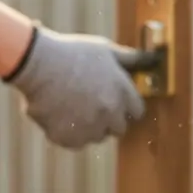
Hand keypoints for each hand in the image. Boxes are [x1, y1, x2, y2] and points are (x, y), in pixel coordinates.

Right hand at [7, 28, 145, 149]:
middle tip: (89, 104)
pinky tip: (58, 114)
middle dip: (108, 119)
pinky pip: (73, 142)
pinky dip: (67, 133)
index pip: (137, 112)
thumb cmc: (72, 53)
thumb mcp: (105, 50)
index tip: (113, 101)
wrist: (38, 63)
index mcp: (122, 93)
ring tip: (70, 106)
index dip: (125, 106)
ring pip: (95, 137)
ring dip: (87, 127)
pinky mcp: (68, 138)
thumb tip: (154, 59)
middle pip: (118, 129)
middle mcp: (109, 114)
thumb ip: (131, 59)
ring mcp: (89, 128)